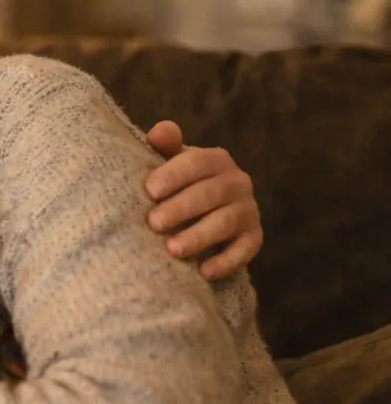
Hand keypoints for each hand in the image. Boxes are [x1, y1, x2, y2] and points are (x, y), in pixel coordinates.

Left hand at [146, 120, 262, 279]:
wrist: (204, 212)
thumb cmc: (178, 184)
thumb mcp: (171, 163)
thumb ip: (165, 147)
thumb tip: (161, 131)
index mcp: (215, 159)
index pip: (197, 162)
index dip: (173, 175)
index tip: (149, 191)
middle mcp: (238, 182)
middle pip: (211, 193)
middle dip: (181, 208)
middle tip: (153, 223)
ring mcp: (248, 210)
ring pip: (225, 222)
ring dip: (199, 236)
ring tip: (171, 249)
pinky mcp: (254, 237)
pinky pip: (245, 250)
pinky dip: (226, 262)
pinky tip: (204, 272)